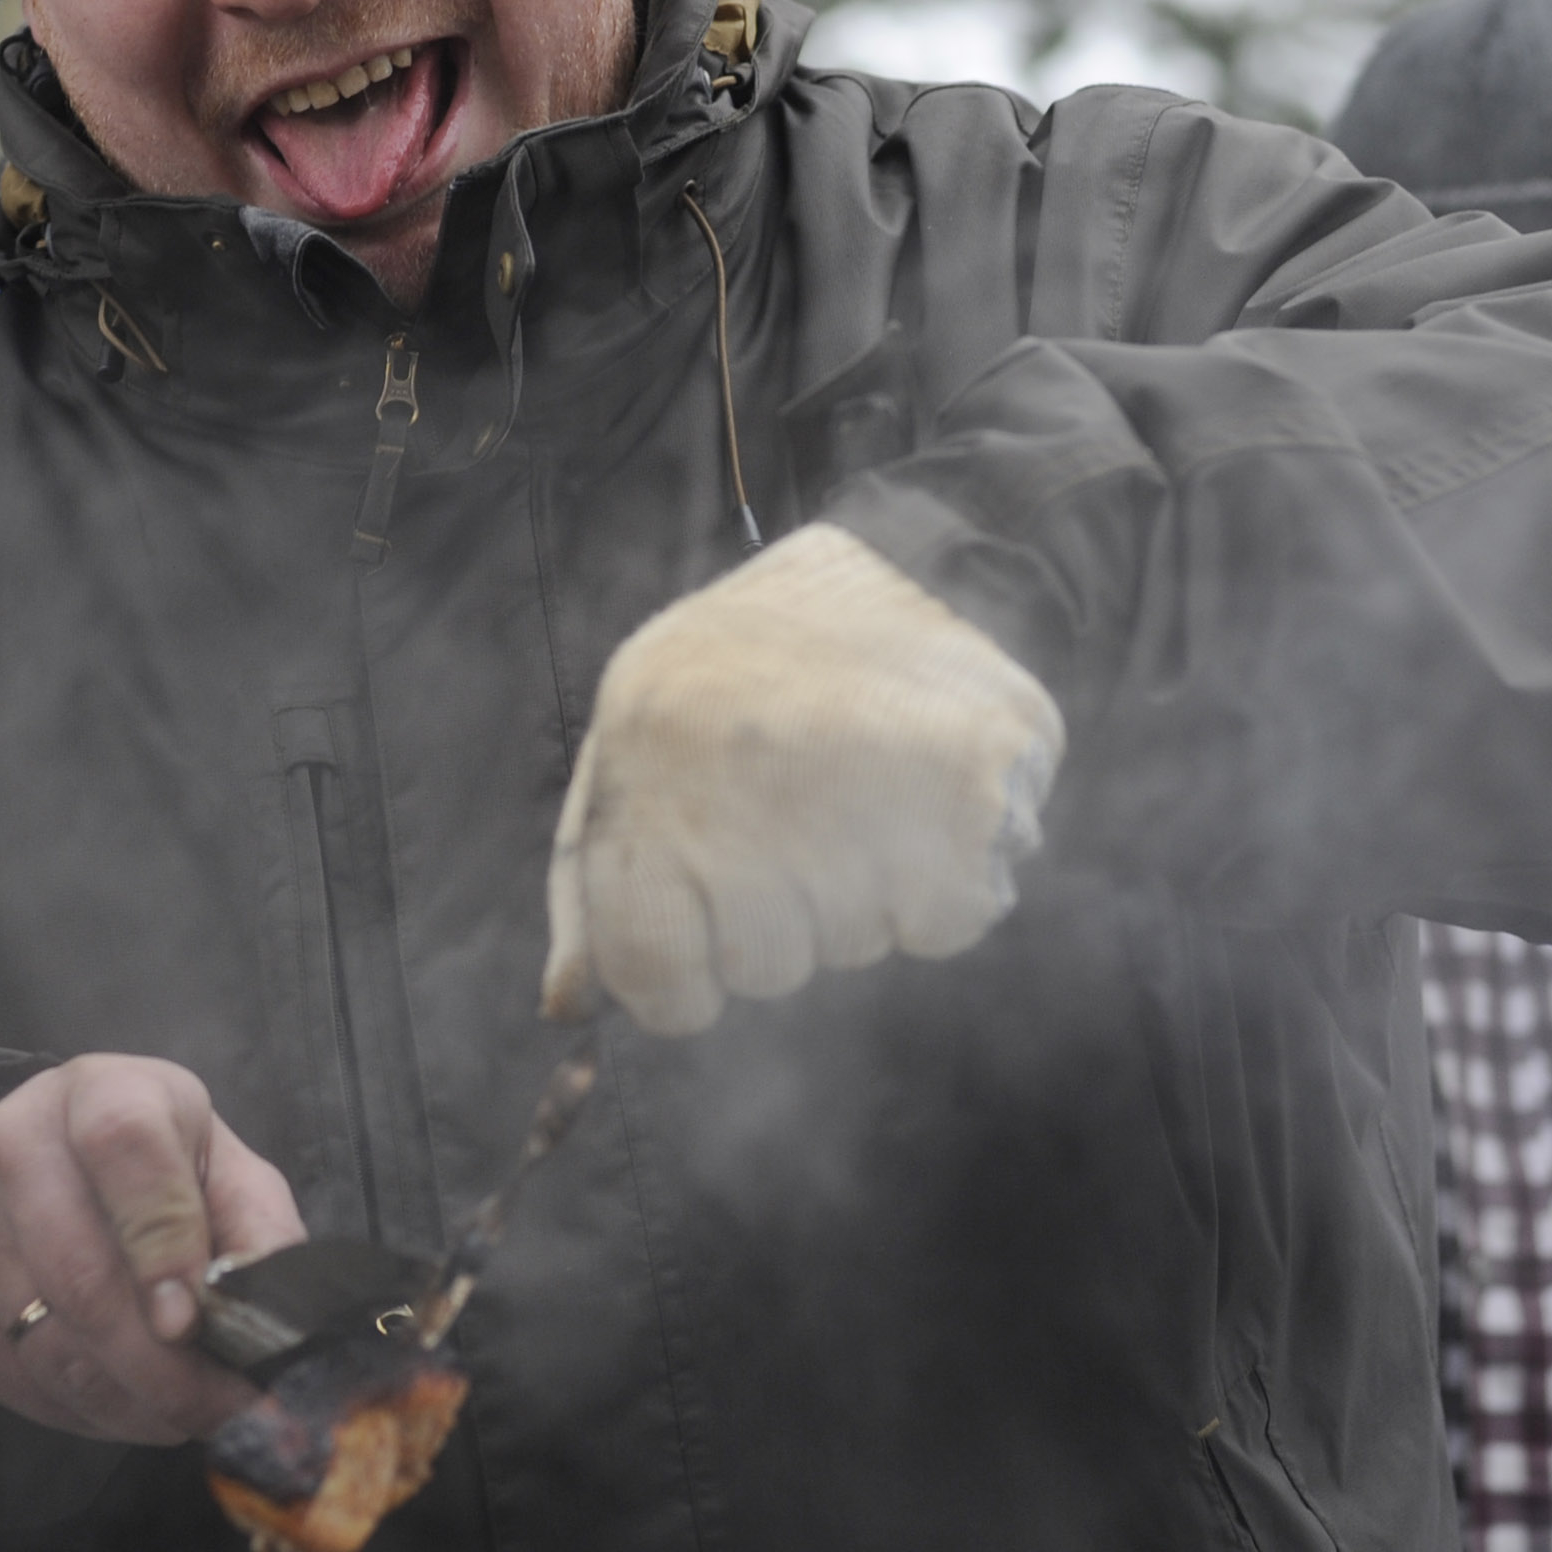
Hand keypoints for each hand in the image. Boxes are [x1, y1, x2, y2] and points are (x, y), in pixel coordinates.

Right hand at [0, 1053, 305, 1442]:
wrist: (25, 1162)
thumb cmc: (146, 1168)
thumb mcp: (216, 1165)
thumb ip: (257, 1225)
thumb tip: (274, 1308)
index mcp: (101, 1093)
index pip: (125, 1152)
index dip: (163, 1244)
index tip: (193, 1321)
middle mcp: (13, 1144)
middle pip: (80, 1274)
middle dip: (161, 1368)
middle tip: (217, 1411)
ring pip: (44, 1342)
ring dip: (125, 1403)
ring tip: (180, 1418)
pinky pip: (9, 1379)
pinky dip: (76, 1414)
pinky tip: (121, 1409)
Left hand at [542, 522, 1066, 1036]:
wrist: (908, 545)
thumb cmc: (740, 661)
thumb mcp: (633, 739)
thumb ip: (594, 880)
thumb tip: (570, 1006)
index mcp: (652, 782)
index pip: (663, 988)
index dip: (684, 975)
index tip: (702, 920)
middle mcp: (754, 797)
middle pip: (769, 970)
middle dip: (780, 911)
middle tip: (795, 800)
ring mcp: (867, 797)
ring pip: (861, 945)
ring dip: (863, 887)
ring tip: (862, 774)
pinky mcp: (981, 790)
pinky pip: (952, 919)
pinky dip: (947, 876)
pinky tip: (927, 789)